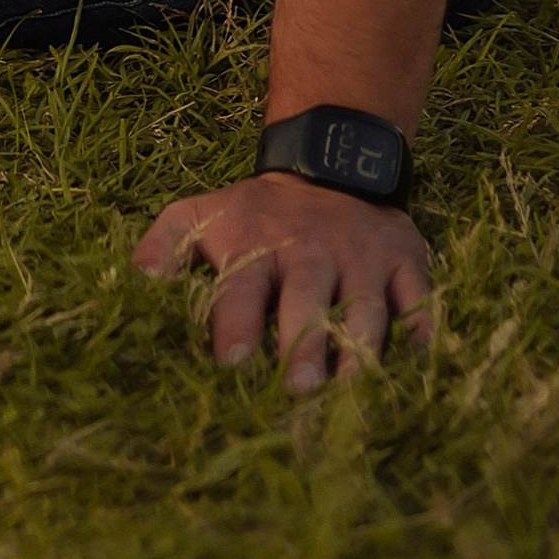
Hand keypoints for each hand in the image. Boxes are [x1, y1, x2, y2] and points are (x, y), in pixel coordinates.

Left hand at [133, 174, 432, 390]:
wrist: (330, 166)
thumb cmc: (255, 213)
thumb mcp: (201, 214)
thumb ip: (166, 245)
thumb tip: (136, 281)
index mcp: (258, 245)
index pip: (243, 286)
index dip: (235, 322)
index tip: (230, 360)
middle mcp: (312, 252)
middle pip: (309, 300)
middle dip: (303, 344)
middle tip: (296, 388)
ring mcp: (363, 259)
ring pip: (365, 308)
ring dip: (358, 350)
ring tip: (350, 393)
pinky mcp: (406, 264)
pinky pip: (419, 300)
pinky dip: (421, 330)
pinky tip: (418, 362)